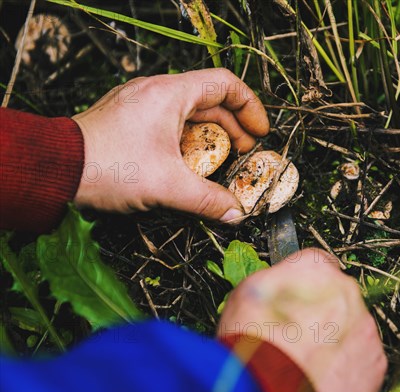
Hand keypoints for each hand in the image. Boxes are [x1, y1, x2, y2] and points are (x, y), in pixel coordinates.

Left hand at [72, 68, 268, 222]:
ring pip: (188, 113)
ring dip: (210, 135)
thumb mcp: (167, 186)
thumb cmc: (107, 167)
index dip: (250, 107)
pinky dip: (186, 140)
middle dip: (234, 127)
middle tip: (246, 152)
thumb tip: (235, 213)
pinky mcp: (127, 121)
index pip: (225, 84)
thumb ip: (208, 200)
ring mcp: (138, 105)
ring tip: (221, 160)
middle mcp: (155, 93)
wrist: (54, 171)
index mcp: (169, 94)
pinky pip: (168, 124)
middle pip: (209, 100)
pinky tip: (189, 164)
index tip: (260, 133)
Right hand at [218, 248, 386, 391]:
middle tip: (297, 334)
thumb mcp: (247, 293)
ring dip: (335, 337)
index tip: (293, 300)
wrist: (271, 391)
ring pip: (351, 325)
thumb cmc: (254, 346)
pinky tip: (322, 373)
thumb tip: (282, 279)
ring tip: (308, 359)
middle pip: (336, 294)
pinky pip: (361, 354)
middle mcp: (346, 292)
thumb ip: (275, 277)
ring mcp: (364, 327)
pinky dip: (347, 363)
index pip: (315, 263)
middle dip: (320, 311)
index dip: (302, 284)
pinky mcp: (375, 360)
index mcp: (315, 269)